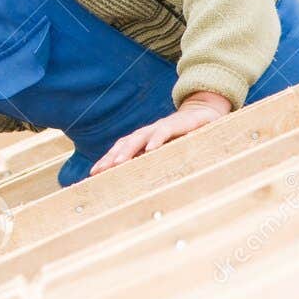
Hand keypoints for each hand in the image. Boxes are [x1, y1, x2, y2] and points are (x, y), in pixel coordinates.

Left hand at [90, 90, 231, 175]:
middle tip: (100, 171)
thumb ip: (155, 162)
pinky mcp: (177, 124)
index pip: (120, 149)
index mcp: (143, 140)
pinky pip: (164, 132)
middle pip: (124, 144)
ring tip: (118, 163)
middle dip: (110, 157)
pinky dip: (156, 140)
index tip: (93, 174)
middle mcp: (147, 133)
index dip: (106, 160)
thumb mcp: (168, 151)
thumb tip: (143, 184)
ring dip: (128, 150)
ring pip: (139, 137)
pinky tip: (150, 150)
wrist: (204, 113)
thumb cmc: (184, 136)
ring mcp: (160, 127)